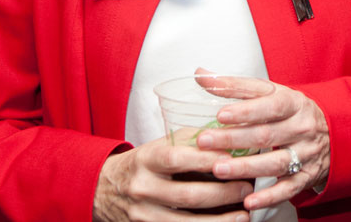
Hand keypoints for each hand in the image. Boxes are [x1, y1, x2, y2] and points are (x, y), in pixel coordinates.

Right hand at [93, 138, 251, 221]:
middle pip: (187, 196)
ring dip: (220, 221)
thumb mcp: (160, 145)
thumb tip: (231, 138)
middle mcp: (143, 188)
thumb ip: (192, 141)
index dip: (208, 160)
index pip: (178, 159)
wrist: (103, 189)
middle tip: (247, 188)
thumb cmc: (143, 164)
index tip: (236, 158)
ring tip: (244, 215)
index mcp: (147, 160)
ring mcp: (143, 215)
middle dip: (223, 193)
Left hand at [191, 73, 330, 211]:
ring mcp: (306, 154)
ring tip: (219, 169)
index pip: (270, 106)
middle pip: (266, 135)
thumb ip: (235, 85)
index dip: (246, 110)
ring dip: (246, 167)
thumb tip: (201, 75)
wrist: (333, 131)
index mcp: (294, 103)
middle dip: (233, 139)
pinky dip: (268, 197)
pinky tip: (248, 201)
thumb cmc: (291, 110)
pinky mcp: (306, 176)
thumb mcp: (271, 92)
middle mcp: (301, 128)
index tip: (221, 115)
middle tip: (205, 142)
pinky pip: (287, 189)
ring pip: (275, 163)